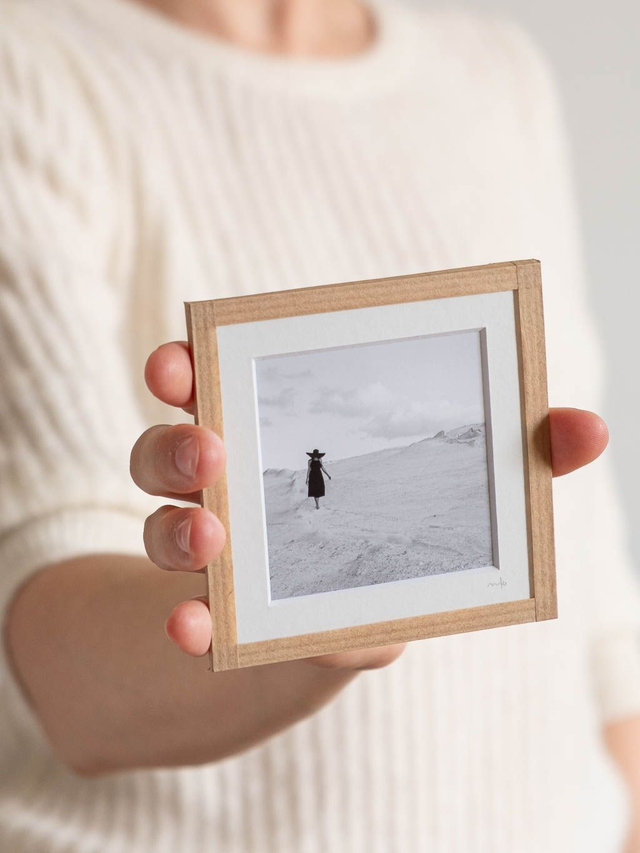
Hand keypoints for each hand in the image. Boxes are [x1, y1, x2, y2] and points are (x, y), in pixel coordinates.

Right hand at [132, 341, 608, 670]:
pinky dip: (186, 622)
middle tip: (211, 447)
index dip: (183, 364)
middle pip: (167, 446)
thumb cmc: (400, 536)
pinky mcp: (219, 614)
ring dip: (176, 530)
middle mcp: (226, 482)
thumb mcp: (451, 493)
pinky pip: (185, 613)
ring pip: (161, 524)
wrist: (346, 626)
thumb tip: (587, 429)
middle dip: (175, 442)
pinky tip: (194, 632)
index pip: (212, 381)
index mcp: (270, 428)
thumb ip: (513, 458)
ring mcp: (213, 547)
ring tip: (214, 541)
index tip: (181, 355)